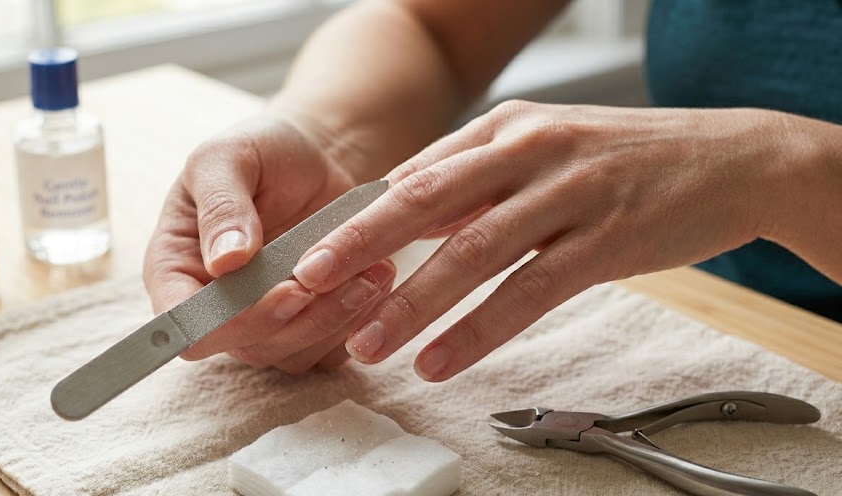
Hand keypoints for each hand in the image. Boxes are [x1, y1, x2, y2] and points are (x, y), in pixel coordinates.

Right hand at [144, 113, 395, 372]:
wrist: (311, 159)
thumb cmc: (259, 150)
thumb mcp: (228, 157)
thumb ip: (222, 205)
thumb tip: (225, 262)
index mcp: (176, 269)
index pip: (185, 325)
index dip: (232, 323)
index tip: (288, 290)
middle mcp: (214, 307)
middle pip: (246, 345)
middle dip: (301, 318)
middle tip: (347, 277)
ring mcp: (259, 323)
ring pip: (292, 353)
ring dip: (337, 319)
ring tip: (372, 272)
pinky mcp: (303, 328)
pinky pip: (328, 350)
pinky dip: (356, 321)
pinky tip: (377, 278)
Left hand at [292, 101, 791, 380]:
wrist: (732, 158)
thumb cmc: (627, 157)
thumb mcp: (544, 143)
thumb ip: (476, 172)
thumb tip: (406, 205)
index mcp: (505, 128)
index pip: (415, 174)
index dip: (359, 216)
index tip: (315, 252)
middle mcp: (529, 152)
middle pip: (428, 201)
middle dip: (363, 245)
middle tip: (310, 283)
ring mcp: (568, 194)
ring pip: (473, 252)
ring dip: (414, 303)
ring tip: (370, 344)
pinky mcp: (604, 240)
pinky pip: (529, 291)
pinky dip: (480, 330)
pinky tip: (444, 359)